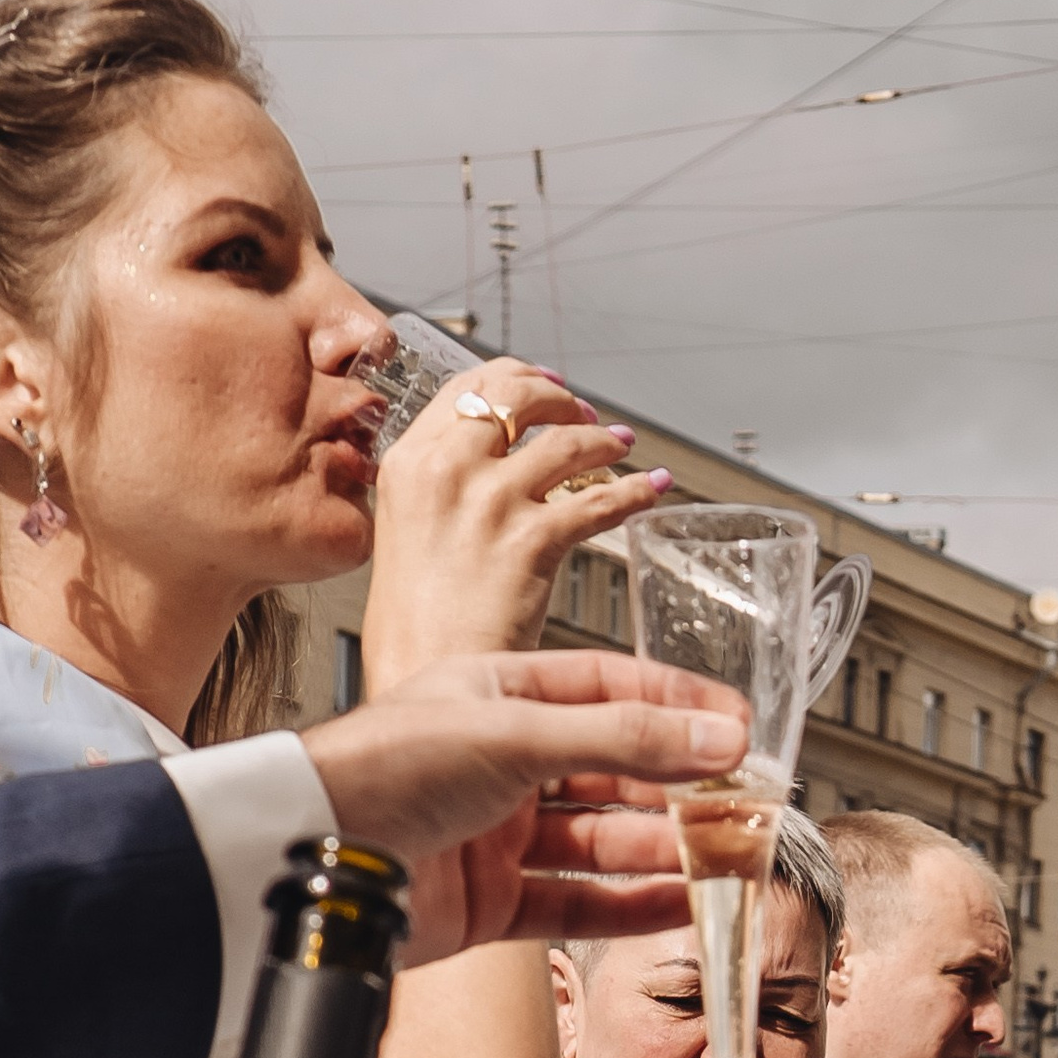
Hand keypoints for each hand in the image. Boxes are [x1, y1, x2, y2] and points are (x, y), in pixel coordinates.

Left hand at [300, 655, 746, 965]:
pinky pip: (577, 905)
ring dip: (665, 851)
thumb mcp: (517, 732)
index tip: (738, 728)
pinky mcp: (491, 903)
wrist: (315, 855)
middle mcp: (501, 763)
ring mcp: (497, 835)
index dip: (677, 708)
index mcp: (498, 696)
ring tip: (725, 858)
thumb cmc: (384, 767)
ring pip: (602, 842)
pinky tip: (680, 903)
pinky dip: (631, 907)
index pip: (610, 690)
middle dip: (681, 789)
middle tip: (745, 803)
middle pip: (614, 771)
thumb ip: (624, 739)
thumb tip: (718, 739)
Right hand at [361, 361, 671, 684]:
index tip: (542, 387)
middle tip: (585, 413)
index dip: (516, 379)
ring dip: (603, 440)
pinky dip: (634, 491)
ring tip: (621, 446)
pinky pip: (599, 502)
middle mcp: (446, 472)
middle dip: (560, 398)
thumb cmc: (415, 629)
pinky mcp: (531, 541)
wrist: (423, 678)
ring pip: (565, 442)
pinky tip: (650, 488)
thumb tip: (486, 473)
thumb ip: (441, 494)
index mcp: (409, 464)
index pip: (467, 388)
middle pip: (515, 396)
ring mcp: (489, 503)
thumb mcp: (407, 535)